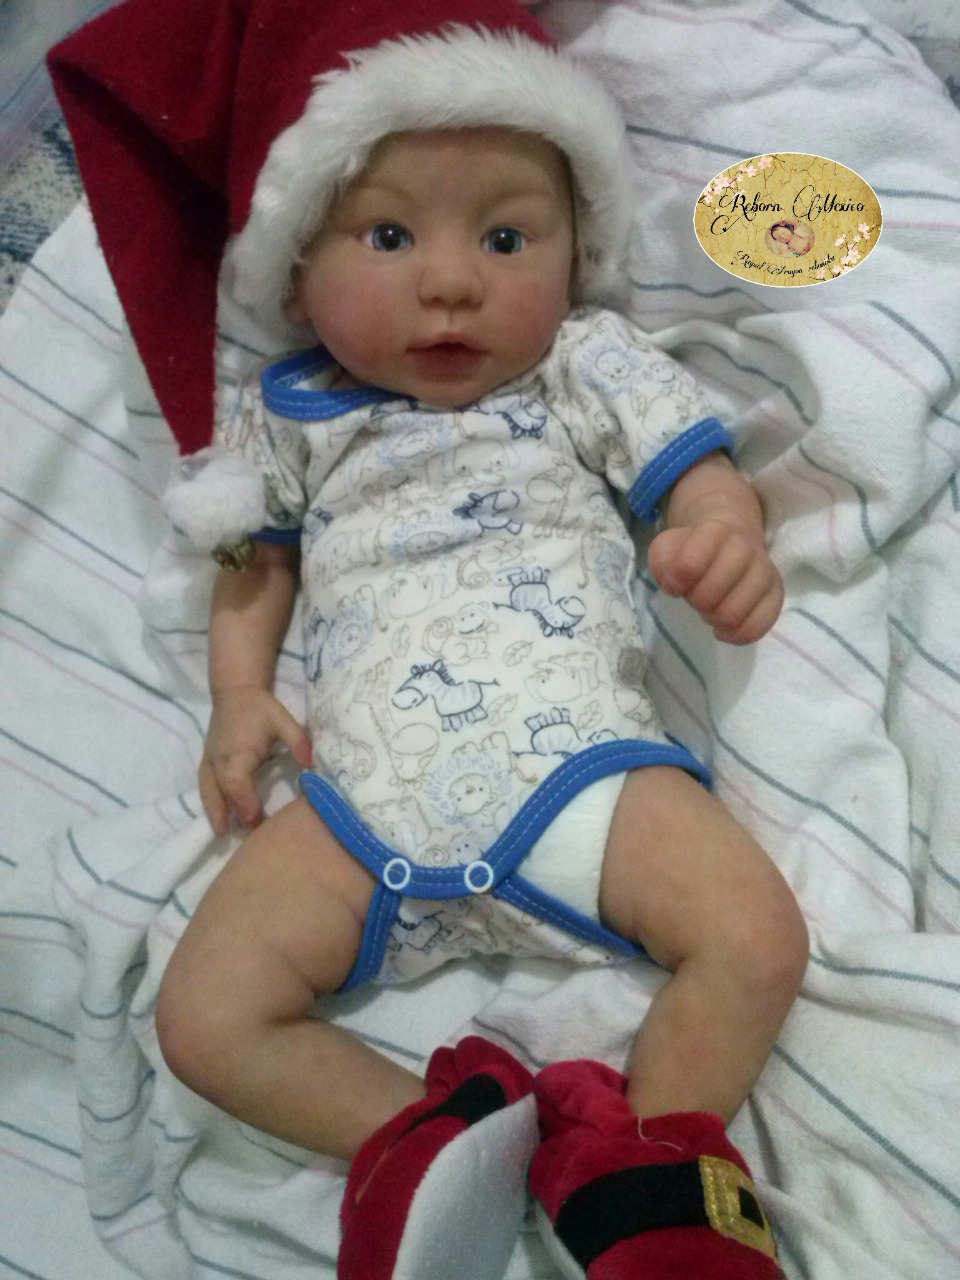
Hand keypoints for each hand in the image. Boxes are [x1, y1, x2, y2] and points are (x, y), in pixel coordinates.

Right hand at [199, 686, 312, 835]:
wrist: (235, 692)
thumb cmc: (260, 708)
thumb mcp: (283, 719)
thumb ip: (298, 741)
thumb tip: (311, 764)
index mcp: (237, 750)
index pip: (237, 780)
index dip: (244, 800)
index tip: (255, 818)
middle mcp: (219, 759)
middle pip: (223, 791)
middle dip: (235, 813)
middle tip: (251, 835)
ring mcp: (210, 761)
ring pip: (209, 791)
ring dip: (216, 812)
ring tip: (223, 834)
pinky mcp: (207, 762)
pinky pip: (204, 786)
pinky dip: (209, 803)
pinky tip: (218, 819)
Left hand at [649, 519, 783, 644]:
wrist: (730, 541)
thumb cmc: (694, 549)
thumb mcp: (668, 547)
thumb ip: (662, 560)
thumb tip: (673, 584)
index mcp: (716, 531)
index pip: (691, 563)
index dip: (676, 581)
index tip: (673, 584)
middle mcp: (746, 547)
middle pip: (710, 596)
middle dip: (695, 602)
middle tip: (695, 596)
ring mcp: (765, 571)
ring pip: (733, 614)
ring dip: (713, 618)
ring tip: (711, 609)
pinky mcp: (776, 594)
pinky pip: (758, 626)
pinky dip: (736, 635)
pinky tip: (724, 630)